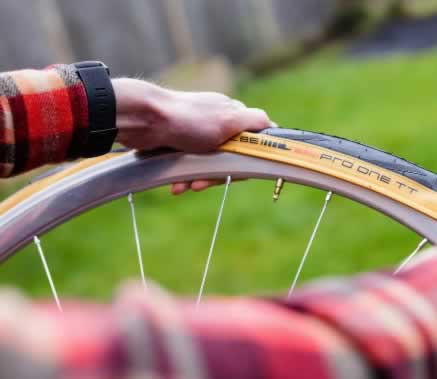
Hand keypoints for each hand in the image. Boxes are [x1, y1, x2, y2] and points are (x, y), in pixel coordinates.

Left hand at [112, 78, 273, 193]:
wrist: (143, 120)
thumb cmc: (187, 119)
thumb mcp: (228, 119)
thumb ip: (253, 121)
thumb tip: (273, 125)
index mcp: (233, 114)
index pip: (253, 142)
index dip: (248, 160)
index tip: (238, 172)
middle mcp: (217, 122)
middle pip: (230, 158)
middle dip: (216, 174)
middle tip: (203, 183)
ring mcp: (198, 133)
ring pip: (208, 164)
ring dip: (198, 178)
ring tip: (184, 187)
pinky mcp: (179, 142)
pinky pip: (188, 165)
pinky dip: (184, 176)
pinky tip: (176, 184)